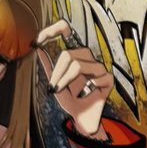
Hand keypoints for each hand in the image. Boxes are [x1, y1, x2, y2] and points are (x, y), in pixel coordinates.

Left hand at [36, 20, 113, 139]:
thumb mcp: (55, 83)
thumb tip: (37, 48)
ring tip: (63, 90)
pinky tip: (87, 94)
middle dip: (57, 72)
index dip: (53, 30)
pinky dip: (87, 89)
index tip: (38, 39)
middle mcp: (88, 58)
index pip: (67, 31)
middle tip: (53, 87)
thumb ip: (48, 67)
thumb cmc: (70, 99)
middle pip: (69, 54)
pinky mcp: (109, 79)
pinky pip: (95, 78)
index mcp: (75, 55)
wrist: (82, 117)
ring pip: (78, 65)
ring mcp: (99, 68)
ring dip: (66, 80)